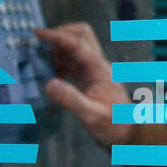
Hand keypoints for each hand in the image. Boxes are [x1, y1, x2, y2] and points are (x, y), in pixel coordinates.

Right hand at [34, 22, 134, 147]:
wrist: (127, 133)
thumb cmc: (113, 125)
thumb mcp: (91, 115)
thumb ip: (71, 99)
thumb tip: (50, 84)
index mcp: (99, 70)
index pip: (78, 45)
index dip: (58, 36)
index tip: (39, 33)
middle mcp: (98, 65)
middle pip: (82, 35)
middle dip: (61, 33)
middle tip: (42, 43)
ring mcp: (94, 70)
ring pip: (76, 46)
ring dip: (59, 48)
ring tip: (42, 59)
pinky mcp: (89, 78)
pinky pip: (73, 61)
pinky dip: (60, 61)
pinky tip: (51, 73)